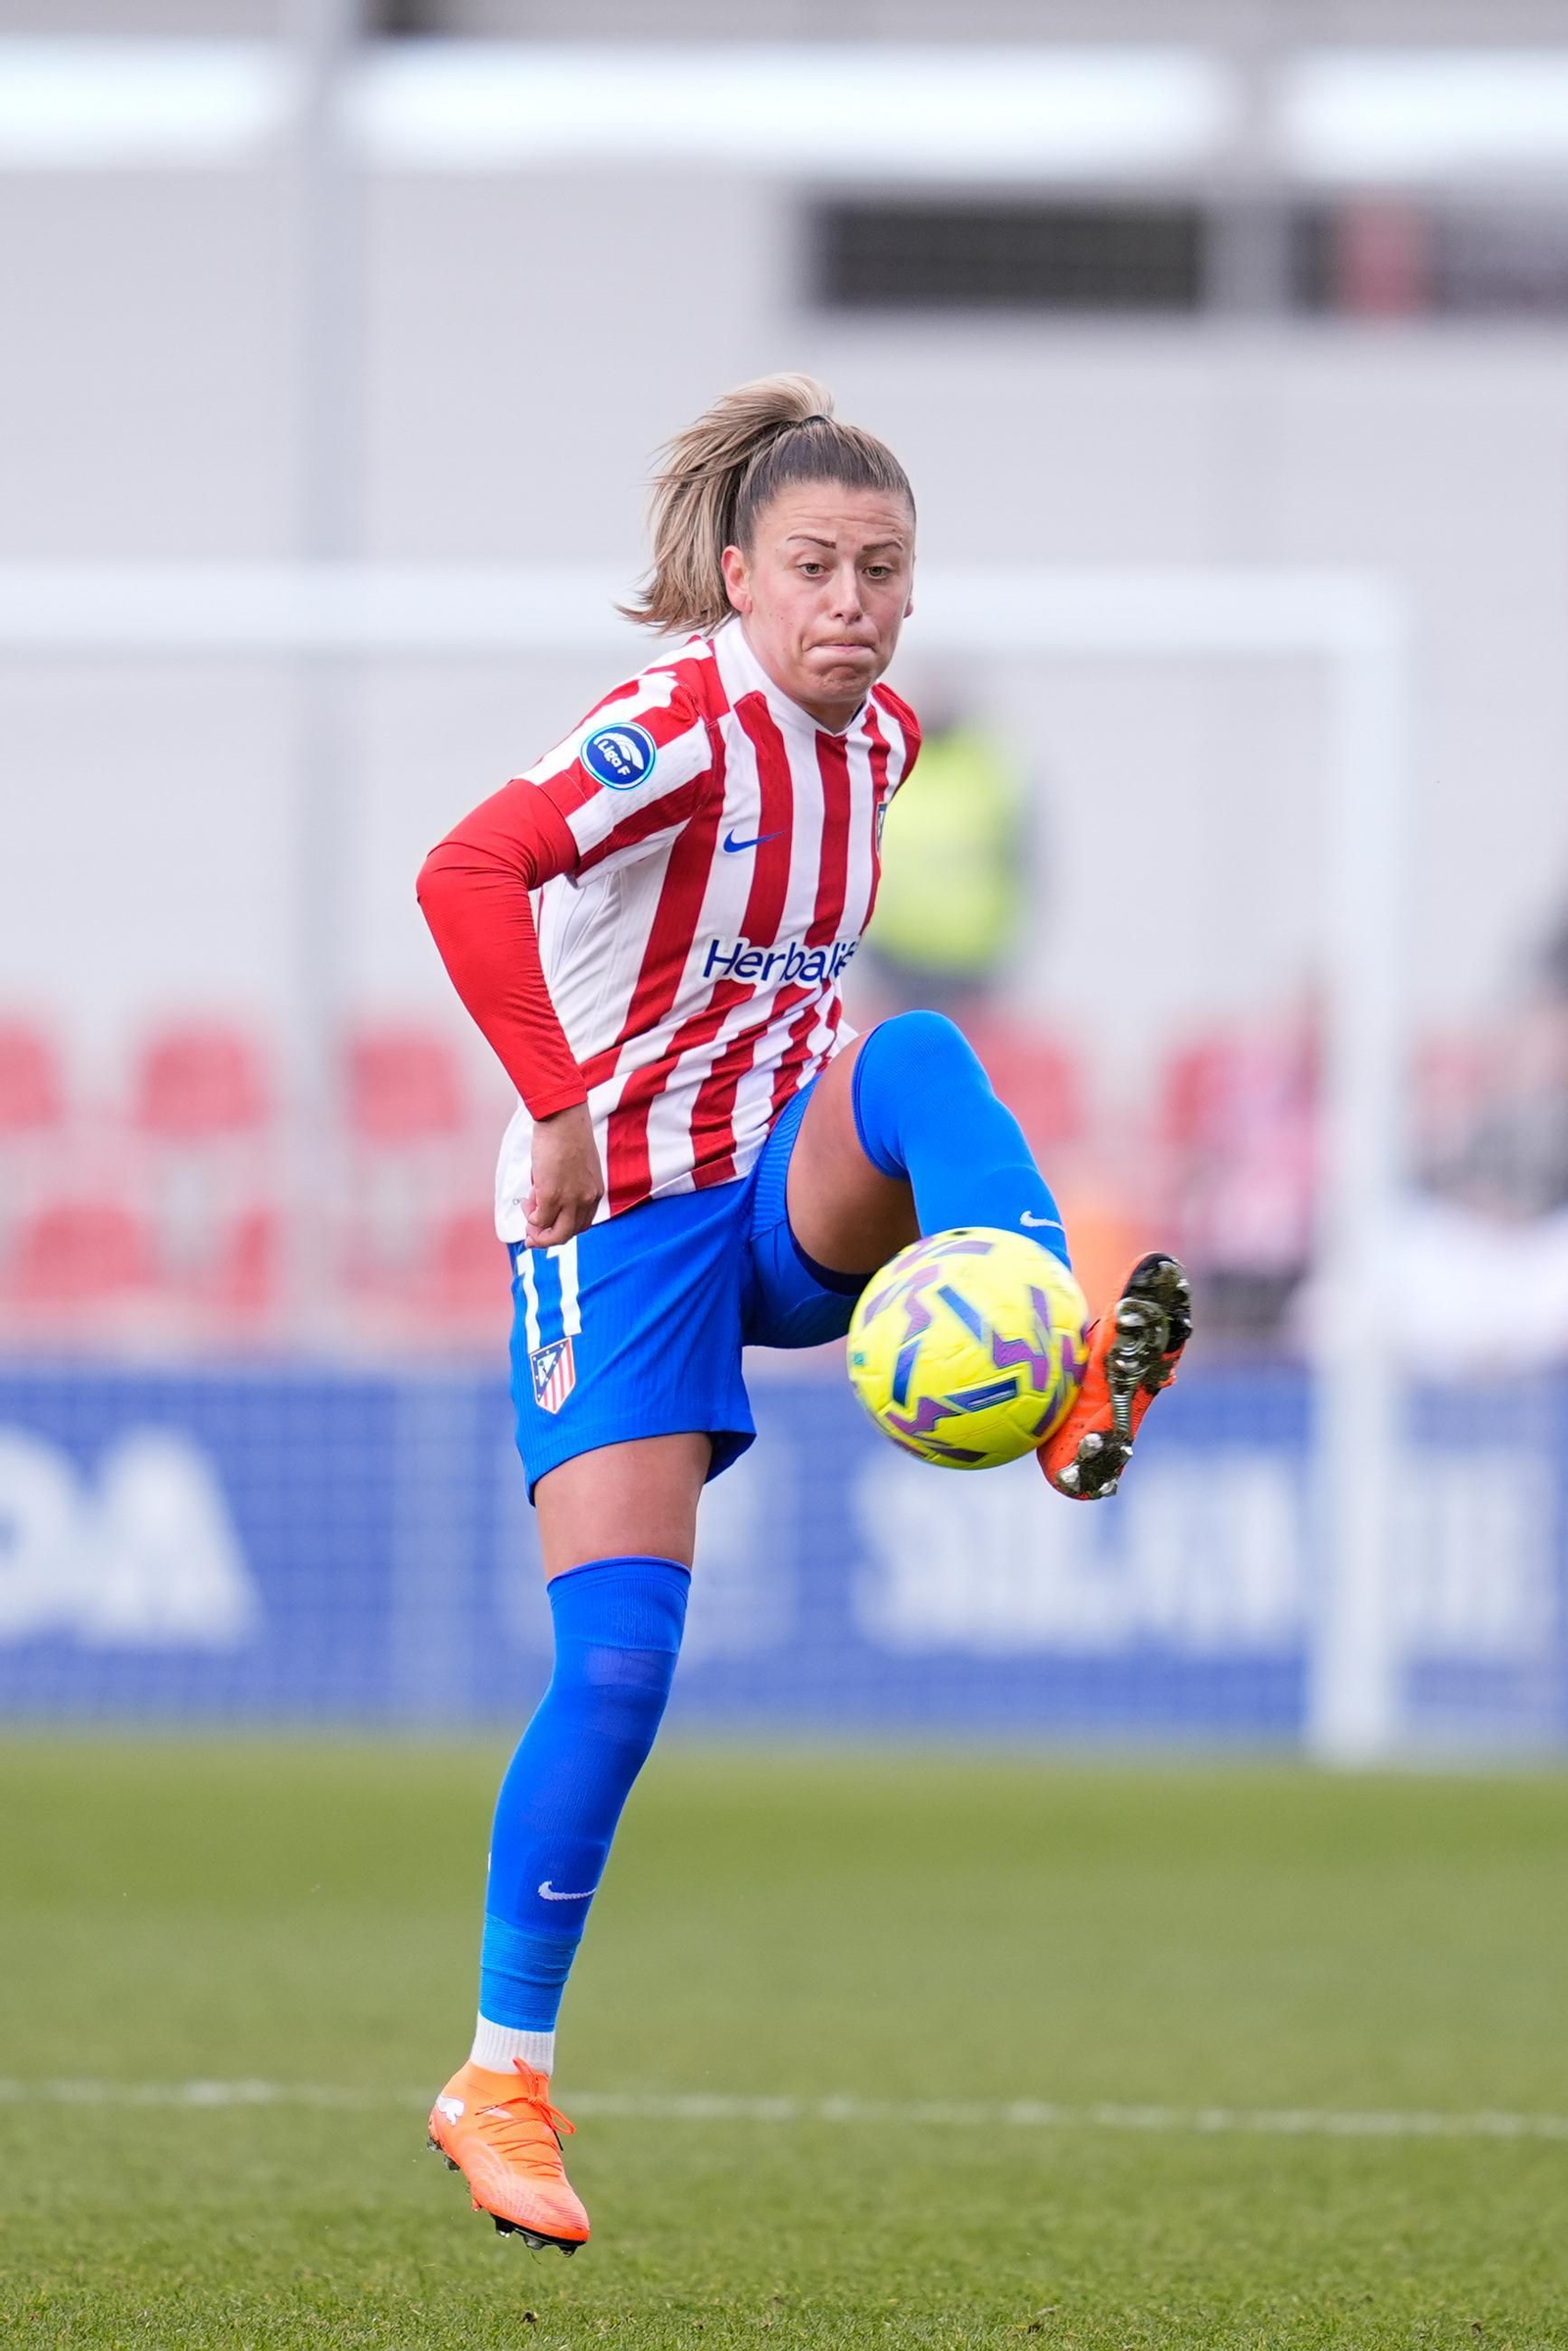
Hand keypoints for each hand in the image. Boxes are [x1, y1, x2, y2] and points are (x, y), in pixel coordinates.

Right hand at [523, 1102, 603, 1248]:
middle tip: (531, 1234)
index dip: (562, 1228)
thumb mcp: (578, 1166)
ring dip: (538, 1232)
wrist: (564, 1118)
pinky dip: (531, 1216)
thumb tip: (545, 1199)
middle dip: (548, 1238)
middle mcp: (586, 1200)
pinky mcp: (551, 1194)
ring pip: (556, 1235)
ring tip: (528, 1216)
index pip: (582, 1224)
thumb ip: (570, 1184)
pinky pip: (539, 1219)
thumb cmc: (568, 1135)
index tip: (548, 1225)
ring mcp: (570, 1199)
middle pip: (569, 1234)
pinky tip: (527, 1202)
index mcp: (595, 1192)